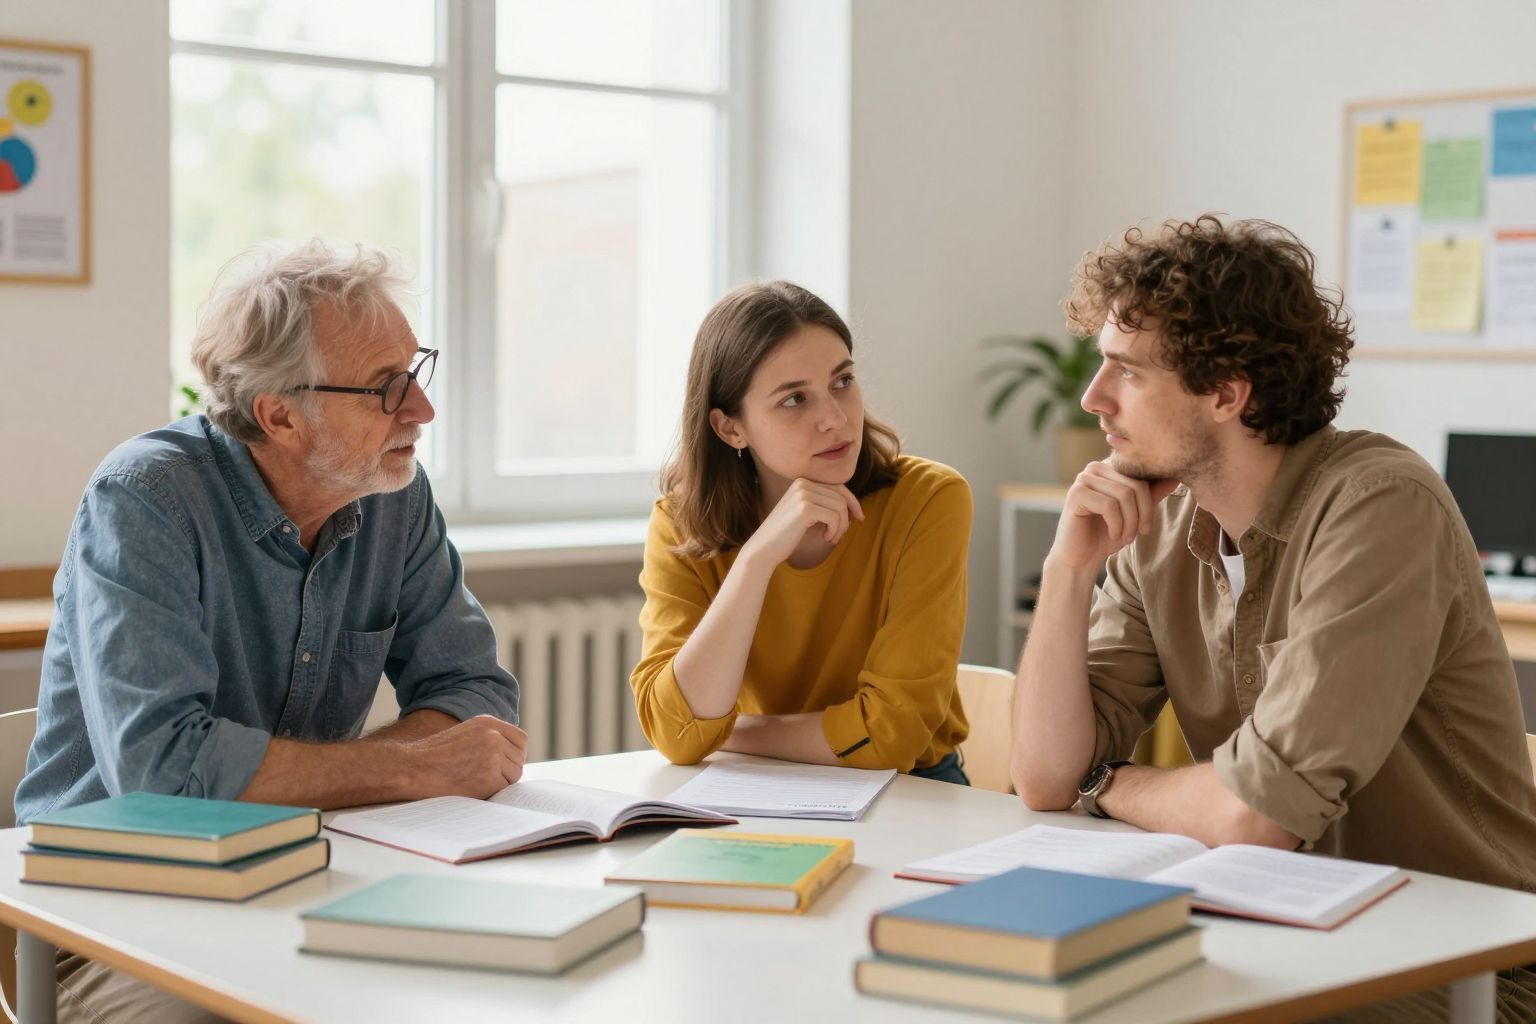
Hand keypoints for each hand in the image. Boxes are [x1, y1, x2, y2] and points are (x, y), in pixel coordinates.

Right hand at [397, 714, 527, 798]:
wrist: (414, 768)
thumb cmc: (435, 756)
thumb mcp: (465, 734)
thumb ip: (489, 738)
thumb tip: (512, 754)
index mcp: (488, 723)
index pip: (521, 739)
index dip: (515, 753)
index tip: (506, 763)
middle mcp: (493, 736)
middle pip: (519, 759)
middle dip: (508, 770)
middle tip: (487, 777)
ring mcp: (493, 756)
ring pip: (514, 775)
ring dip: (501, 782)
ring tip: (476, 781)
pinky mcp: (489, 777)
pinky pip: (503, 788)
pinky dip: (492, 792)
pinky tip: (472, 788)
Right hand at [741, 478, 864, 565]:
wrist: (764, 548)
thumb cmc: (787, 534)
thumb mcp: (808, 514)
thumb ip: (825, 505)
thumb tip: (854, 506)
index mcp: (802, 481)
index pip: (838, 486)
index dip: (852, 502)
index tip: (859, 518)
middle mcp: (802, 483)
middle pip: (841, 496)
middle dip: (847, 517)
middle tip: (840, 534)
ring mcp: (803, 494)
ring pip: (840, 507)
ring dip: (841, 526)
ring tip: (831, 538)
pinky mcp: (805, 508)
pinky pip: (834, 517)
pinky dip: (835, 530)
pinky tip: (826, 538)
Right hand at [1049, 460, 1178, 570]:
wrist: (1080, 556)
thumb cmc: (1106, 533)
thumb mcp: (1135, 513)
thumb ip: (1152, 494)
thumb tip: (1175, 477)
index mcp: (1110, 467)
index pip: (1142, 476)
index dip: (1149, 503)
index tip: (1146, 526)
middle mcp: (1095, 467)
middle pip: (1135, 485)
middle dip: (1142, 514)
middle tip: (1139, 533)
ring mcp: (1084, 479)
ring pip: (1124, 495)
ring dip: (1130, 522)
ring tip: (1126, 537)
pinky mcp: (1076, 494)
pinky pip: (1109, 506)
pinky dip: (1116, 525)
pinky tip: (1113, 535)